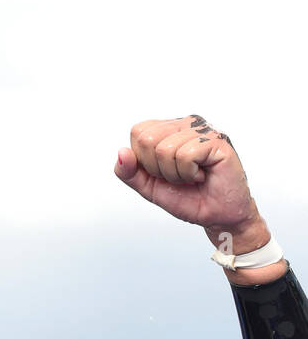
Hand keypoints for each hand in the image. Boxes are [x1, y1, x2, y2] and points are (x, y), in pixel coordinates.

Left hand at [114, 115, 257, 231]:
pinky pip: (185, 156)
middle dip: (157, 169)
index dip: (143, 160)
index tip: (163, 173)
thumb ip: (130, 172)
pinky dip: (189, 174)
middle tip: (178, 176)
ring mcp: (202, 129)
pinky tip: (202, 175)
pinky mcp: (216, 140)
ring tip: (192, 177)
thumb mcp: (149, 187)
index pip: (138, 132)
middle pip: (147, 139)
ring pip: (165, 150)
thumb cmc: (187, 198)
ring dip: (175, 175)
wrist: (215, 215)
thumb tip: (121, 153)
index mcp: (168, 129)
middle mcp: (185, 123)